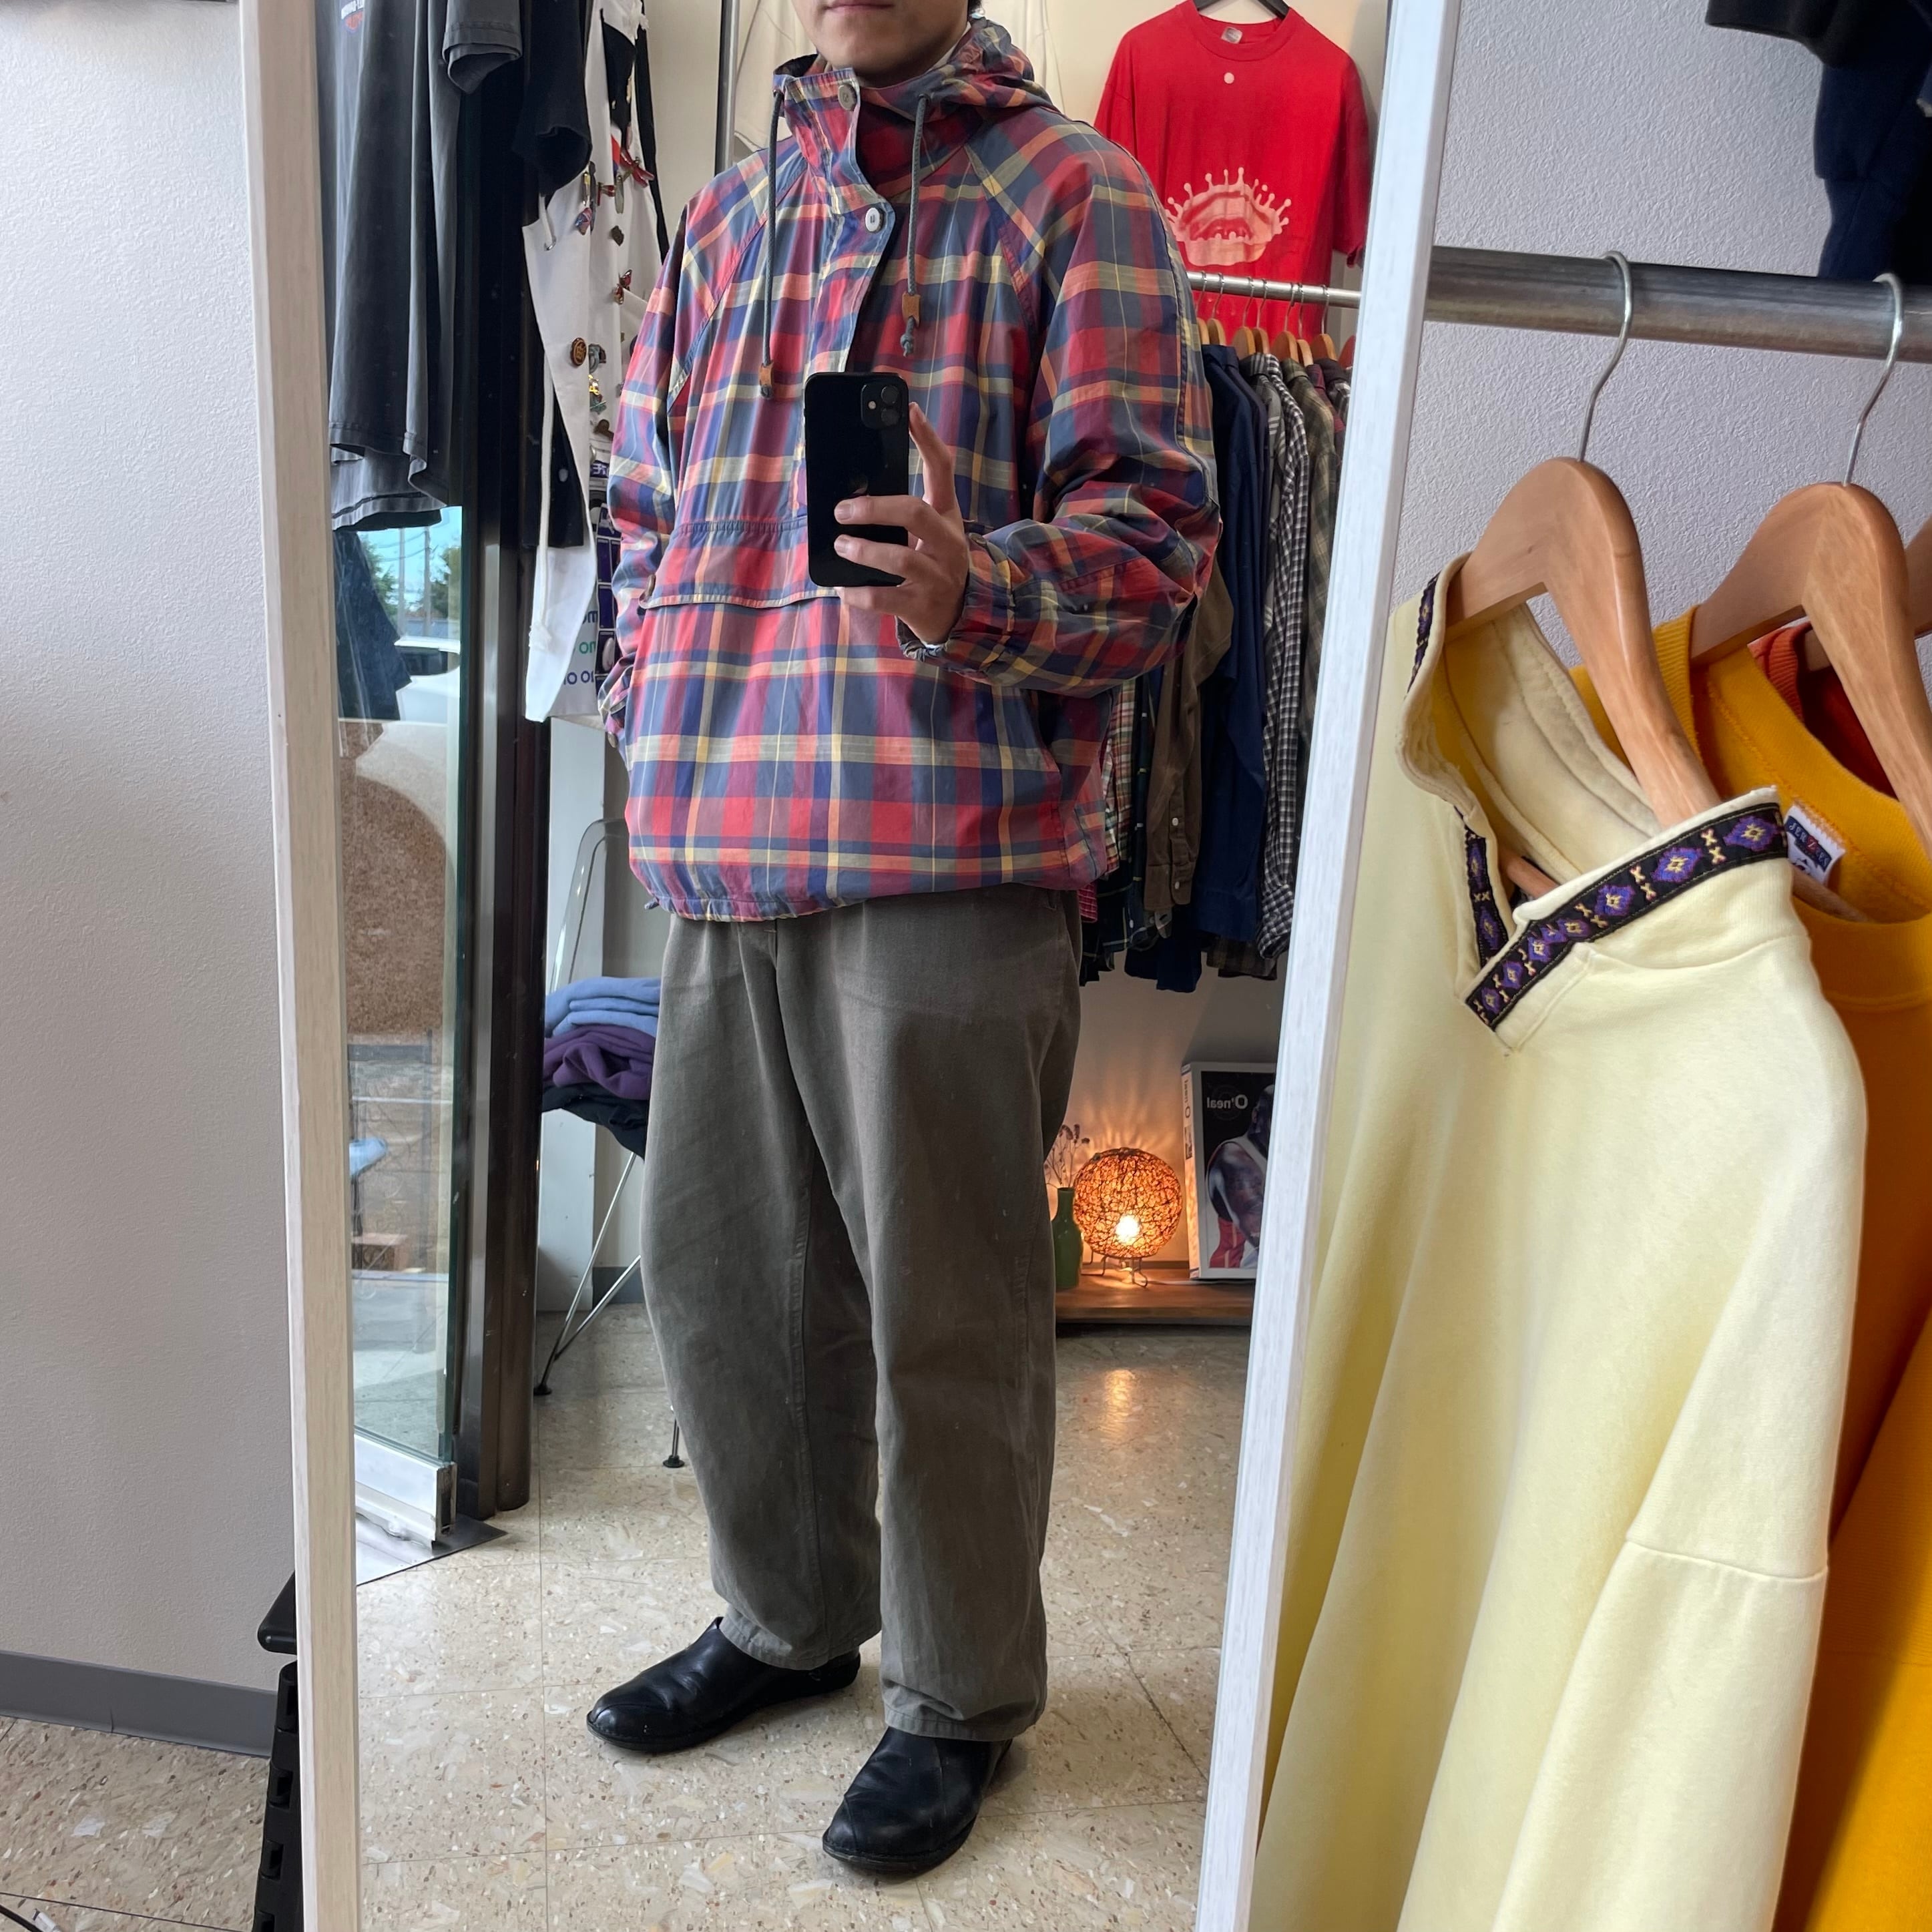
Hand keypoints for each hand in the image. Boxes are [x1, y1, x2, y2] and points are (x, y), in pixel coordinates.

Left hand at [833, 404, 970, 646]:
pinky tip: (843, 588)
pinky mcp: (922, 607)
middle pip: (916, 512)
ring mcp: (937, 576)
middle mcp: (948, 544)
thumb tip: (853, 490)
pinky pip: (885, 598)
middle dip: (875, 508)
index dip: (927, 439)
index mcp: (948, 517)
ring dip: (865, 550)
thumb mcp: (930, 533)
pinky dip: (859, 593)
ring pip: (901, 557)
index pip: (943, 470)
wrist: (960, 618)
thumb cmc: (934, 564)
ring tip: (841, 545)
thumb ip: (902, 512)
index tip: (910, 411)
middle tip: (842, 510)